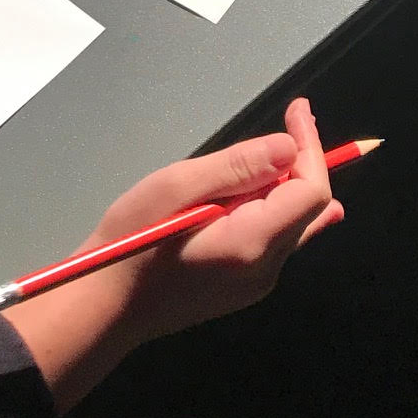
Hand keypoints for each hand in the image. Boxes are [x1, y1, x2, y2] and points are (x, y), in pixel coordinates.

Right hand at [4, 98, 340, 410]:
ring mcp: (253, 285)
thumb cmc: (134, 241)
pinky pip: (275, 242)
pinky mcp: (239, 289)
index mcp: (254, 244)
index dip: (309, 147)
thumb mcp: (177, 187)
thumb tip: (289, 148)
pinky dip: (279, 208)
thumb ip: (236, 167)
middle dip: (303, 160)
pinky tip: (281, 194)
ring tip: (286, 146)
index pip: (311, 192)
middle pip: (307, 209)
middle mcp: (265, 270)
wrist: (106, 308)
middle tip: (290, 118)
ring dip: (289, 183)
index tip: (296, 109)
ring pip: (293, 225)